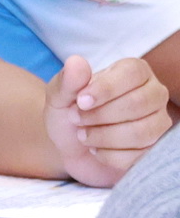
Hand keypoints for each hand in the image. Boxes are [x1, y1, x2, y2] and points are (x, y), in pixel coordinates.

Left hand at [45, 54, 171, 185]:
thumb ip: (67, 80)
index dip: (106, 88)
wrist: (69, 147)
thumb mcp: (59, 96)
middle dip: (99, 115)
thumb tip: (76, 62)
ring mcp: (158, 122)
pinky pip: (137, 155)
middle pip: (138, 104)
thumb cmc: (68, 113)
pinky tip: (96, 149)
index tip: (80, 101)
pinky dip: (107, 155)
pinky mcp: (154, 149)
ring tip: (83, 135)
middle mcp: (153, 94)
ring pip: (141, 132)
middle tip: (76, 118)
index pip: (132, 73)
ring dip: (102, 137)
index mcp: (133, 72)